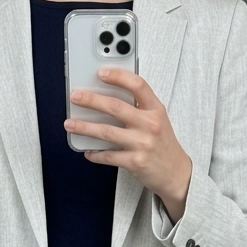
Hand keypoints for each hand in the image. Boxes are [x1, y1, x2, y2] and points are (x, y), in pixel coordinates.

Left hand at [64, 69, 191, 222]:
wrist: (176, 173)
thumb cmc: (163, 144)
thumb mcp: (158, 120)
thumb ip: (140, 107)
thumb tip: (108, 96)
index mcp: (156, 110)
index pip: (138, 86)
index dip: (118, 77)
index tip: (101, 73)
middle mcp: (150, 125)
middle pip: (116, 107)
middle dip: (92, 100)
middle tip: (76, 97)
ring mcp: (142, 144)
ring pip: (107, 132)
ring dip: (85, 127)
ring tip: (70, 124)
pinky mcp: (135, 162)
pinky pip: (108, 156)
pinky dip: (95, 154)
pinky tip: (87, 151)